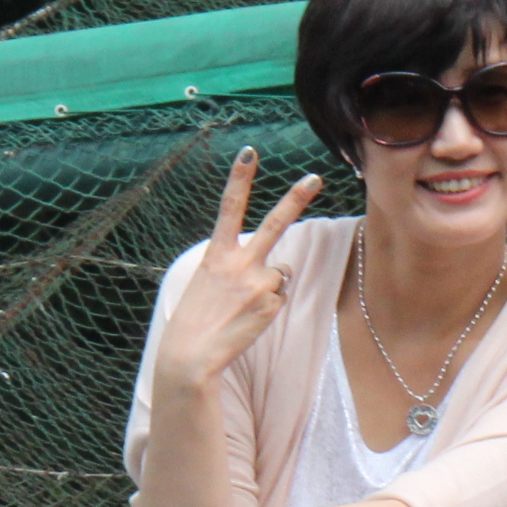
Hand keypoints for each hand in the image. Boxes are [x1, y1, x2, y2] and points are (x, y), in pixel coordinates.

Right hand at [151, 149, 320, 403]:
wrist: (191, 354)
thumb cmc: (197, 318)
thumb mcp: (207, 281)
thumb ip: (237, 265)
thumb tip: (279, 268)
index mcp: (216, 253)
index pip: (228, 207)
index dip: (240, 178)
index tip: (250, 151)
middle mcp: (239, 262)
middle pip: (274, 224)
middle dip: (295, 199)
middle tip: (314, 178)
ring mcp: (258, 282)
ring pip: (281, 272)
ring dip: (270, 285)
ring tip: (242, 305)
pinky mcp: (272, 302)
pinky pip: (280, 297)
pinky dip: (269, 307)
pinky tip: (249, 318)